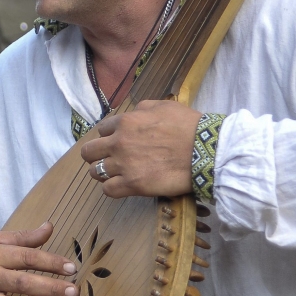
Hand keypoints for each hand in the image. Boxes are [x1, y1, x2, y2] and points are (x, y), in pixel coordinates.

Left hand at [80, 100, 201, 198]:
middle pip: (89, 151)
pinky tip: (121, 186)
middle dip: (96, 155)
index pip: (101, 130)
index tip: (116, 142)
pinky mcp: (133, 185)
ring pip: (95, 172)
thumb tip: (133, 113)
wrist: (205, 151)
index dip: (109, 136)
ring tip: (115, 174)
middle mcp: (119, 143)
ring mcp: (124, 165)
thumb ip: (142, 109)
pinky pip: (107, 190)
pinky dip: (112, 188)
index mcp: (125, 122)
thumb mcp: (163, 106)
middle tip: (108, 159)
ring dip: (103, 173)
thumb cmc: (188, 126)